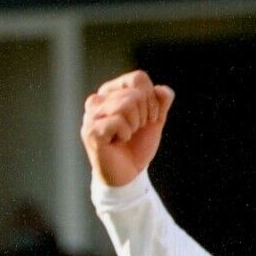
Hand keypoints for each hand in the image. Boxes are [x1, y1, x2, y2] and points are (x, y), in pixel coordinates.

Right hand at [81, 71, 174, 187]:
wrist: (128, 176)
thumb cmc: (136, 147)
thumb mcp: (153, 123)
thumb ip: (160, 104)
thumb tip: (164, 90)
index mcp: (111, 92)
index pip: (138, 78)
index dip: (151, 99)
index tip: (149, 118)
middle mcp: (98, 99)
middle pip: (135, 93)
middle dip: (144, 116)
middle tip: (135, 131)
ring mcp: (92, 115)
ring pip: (127, 105)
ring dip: (135, 125)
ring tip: (125, 136)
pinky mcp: (92, 131)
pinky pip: (119, 121)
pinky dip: (126, 134)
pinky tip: (118, 142)